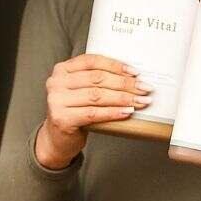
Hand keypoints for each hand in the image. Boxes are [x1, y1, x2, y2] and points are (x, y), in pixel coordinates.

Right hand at [35, 53, 153, 169]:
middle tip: (143, 88)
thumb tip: (131, 77)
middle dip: (124, 83)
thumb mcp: (80, 90)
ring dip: (122, 98)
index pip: (92, 61)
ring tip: (139, 101)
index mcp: (62, 69)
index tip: (134, 72)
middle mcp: (56, 82)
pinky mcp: (62, 118)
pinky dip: (113, 112)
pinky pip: (93, 113)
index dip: (115, 65)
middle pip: (97, 79)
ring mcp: (57, 100)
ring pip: (97, 96)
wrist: (57, 139)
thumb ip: (96, 80)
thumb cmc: (73, 111)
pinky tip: (126, 112)